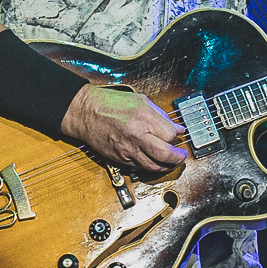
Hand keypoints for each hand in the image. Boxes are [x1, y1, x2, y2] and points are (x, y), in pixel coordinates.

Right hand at [61, 85, 186, 172]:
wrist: (85, 112)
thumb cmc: (109, 103)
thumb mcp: (140, 100)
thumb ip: (160, 115)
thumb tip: (176, 128)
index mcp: (143, 118)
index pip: (171, 135)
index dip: (177, 136)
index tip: (178, 134)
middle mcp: (137, 136)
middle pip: (166, 155)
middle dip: (178, 158)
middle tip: (181, 156)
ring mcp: (128, 149)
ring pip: (154, 166)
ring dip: (166, 166)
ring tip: (170, 161)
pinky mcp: (120, 158)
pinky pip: (140, 167)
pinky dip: (150, 165)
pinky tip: (152, 159)